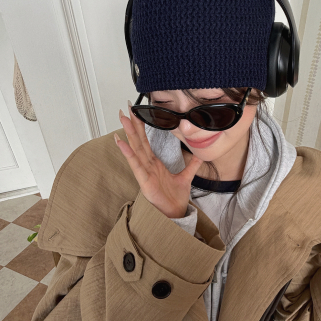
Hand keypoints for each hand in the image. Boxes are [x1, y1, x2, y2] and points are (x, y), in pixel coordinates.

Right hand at [114, 102, 202, 218]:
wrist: (175, 213)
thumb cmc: (175, 198)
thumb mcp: (186, 177)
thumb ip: (192, 164)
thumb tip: (199, 153)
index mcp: (155, 163)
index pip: (146, 141)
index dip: (141, 127)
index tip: (137, 112)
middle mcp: (147, 165)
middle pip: (138, 141)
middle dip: (132, 124)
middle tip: (126, 107)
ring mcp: (144, 172)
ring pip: (135, 149)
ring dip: (128, 133)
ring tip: (122, 118)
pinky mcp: (144, 181)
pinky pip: (135, 165)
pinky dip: (128, 153)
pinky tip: (121, 142)